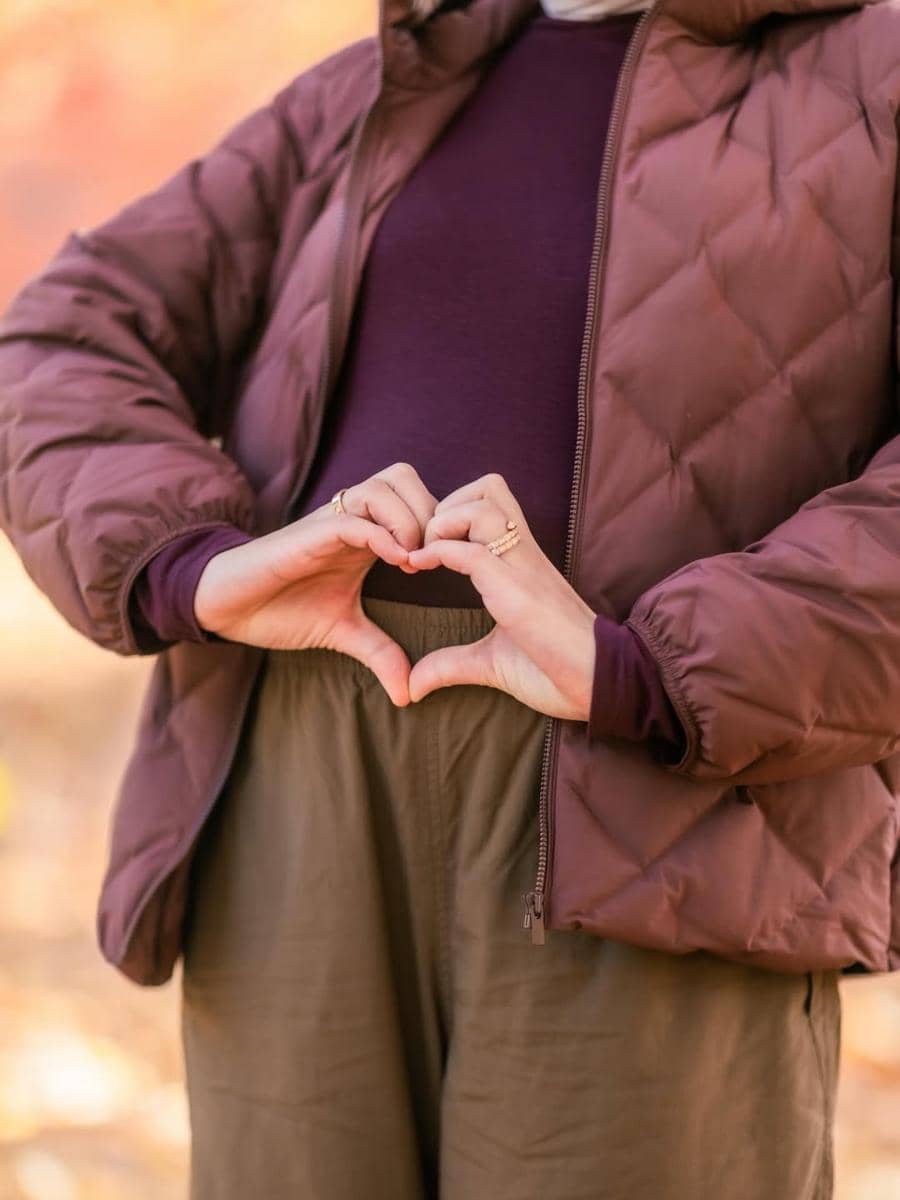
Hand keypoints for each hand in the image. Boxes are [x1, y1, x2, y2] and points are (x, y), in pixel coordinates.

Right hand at [193, 462, 437, 705]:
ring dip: (410, 518)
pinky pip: (354, 517)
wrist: (229, 607)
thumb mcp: (343, 632)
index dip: (439, 523)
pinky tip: (398, 562)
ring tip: (414, 561)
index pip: (415, 498)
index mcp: (366, 534)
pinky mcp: (311, 533)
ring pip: (384, 485)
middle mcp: (351, 518)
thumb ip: (380, 652)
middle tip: (436, 556)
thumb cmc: (281, 609)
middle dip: (431, 511)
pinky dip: (383, 534)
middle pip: (405, 477)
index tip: (449, 564)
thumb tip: (408, 693)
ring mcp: (331, 522)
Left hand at [404, 473, 597, 720]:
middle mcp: (524, 556)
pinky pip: (474, 552)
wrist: (601, 690)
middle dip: (447, 505)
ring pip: (482, 507)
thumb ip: (452, 664)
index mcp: (522, 563)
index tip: (424, 549)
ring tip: (425, 554)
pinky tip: (421, 567)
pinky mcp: (518, 594)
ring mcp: (523, 570)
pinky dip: (439, 551)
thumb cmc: (557, 673)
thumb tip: (414, 684)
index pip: (492, 501)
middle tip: (425, 544)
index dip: (452, 513)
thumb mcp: (492, 663)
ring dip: (443, 522)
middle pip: (489, 487)